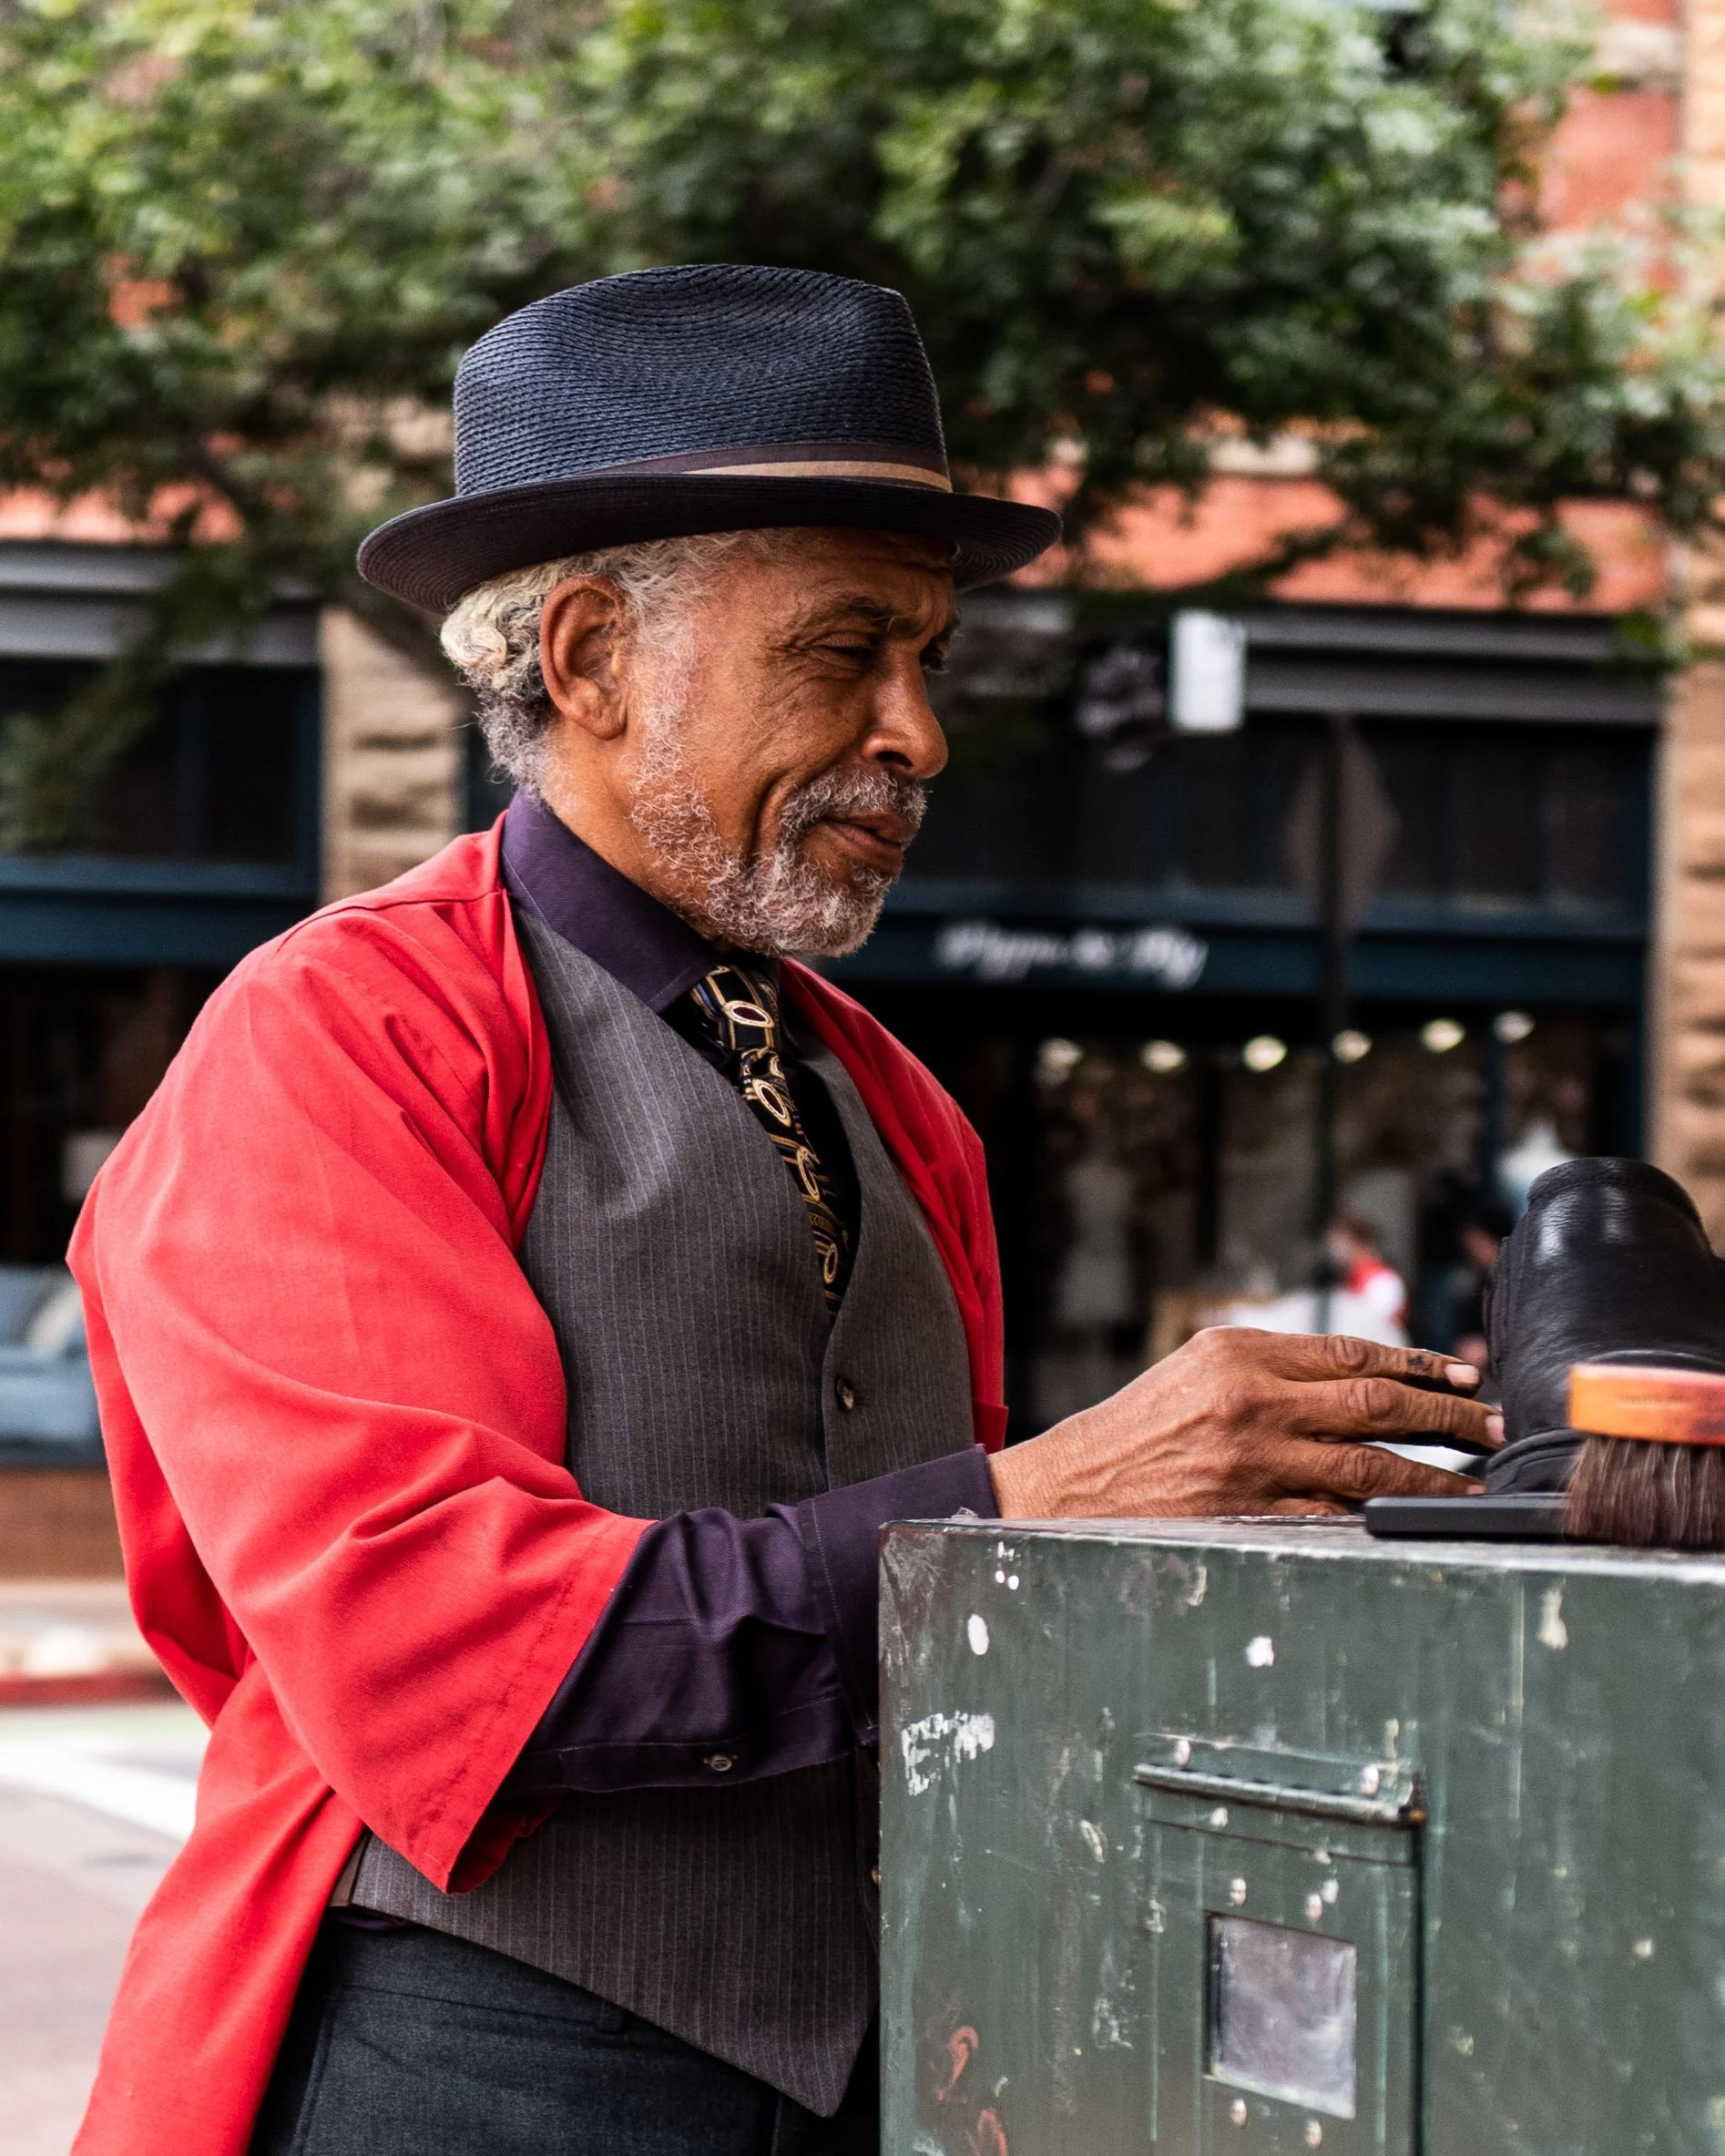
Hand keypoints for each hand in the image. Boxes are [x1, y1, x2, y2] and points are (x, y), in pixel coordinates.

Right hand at [988, 1328, 1498, 1520]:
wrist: (1073, 1487)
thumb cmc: (1140, 1426)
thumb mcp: (1197, 1369)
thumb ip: (1272, 1366)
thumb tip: (1362, 1376)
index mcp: (1239, 1352)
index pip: (1350, 1352)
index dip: (1416, 1363)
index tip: (1461, 1373)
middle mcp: (1252, 1399)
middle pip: (1376, 1403)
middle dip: (1447, 1414)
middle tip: (1495, 1422)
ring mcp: (1256, 1460)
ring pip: (1372, 1465)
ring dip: (1437, 1473)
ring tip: (1479, 1477)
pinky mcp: (1253, 1512)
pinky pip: (1337, 1512)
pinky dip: (1386, 1514)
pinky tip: (1419, 1518)